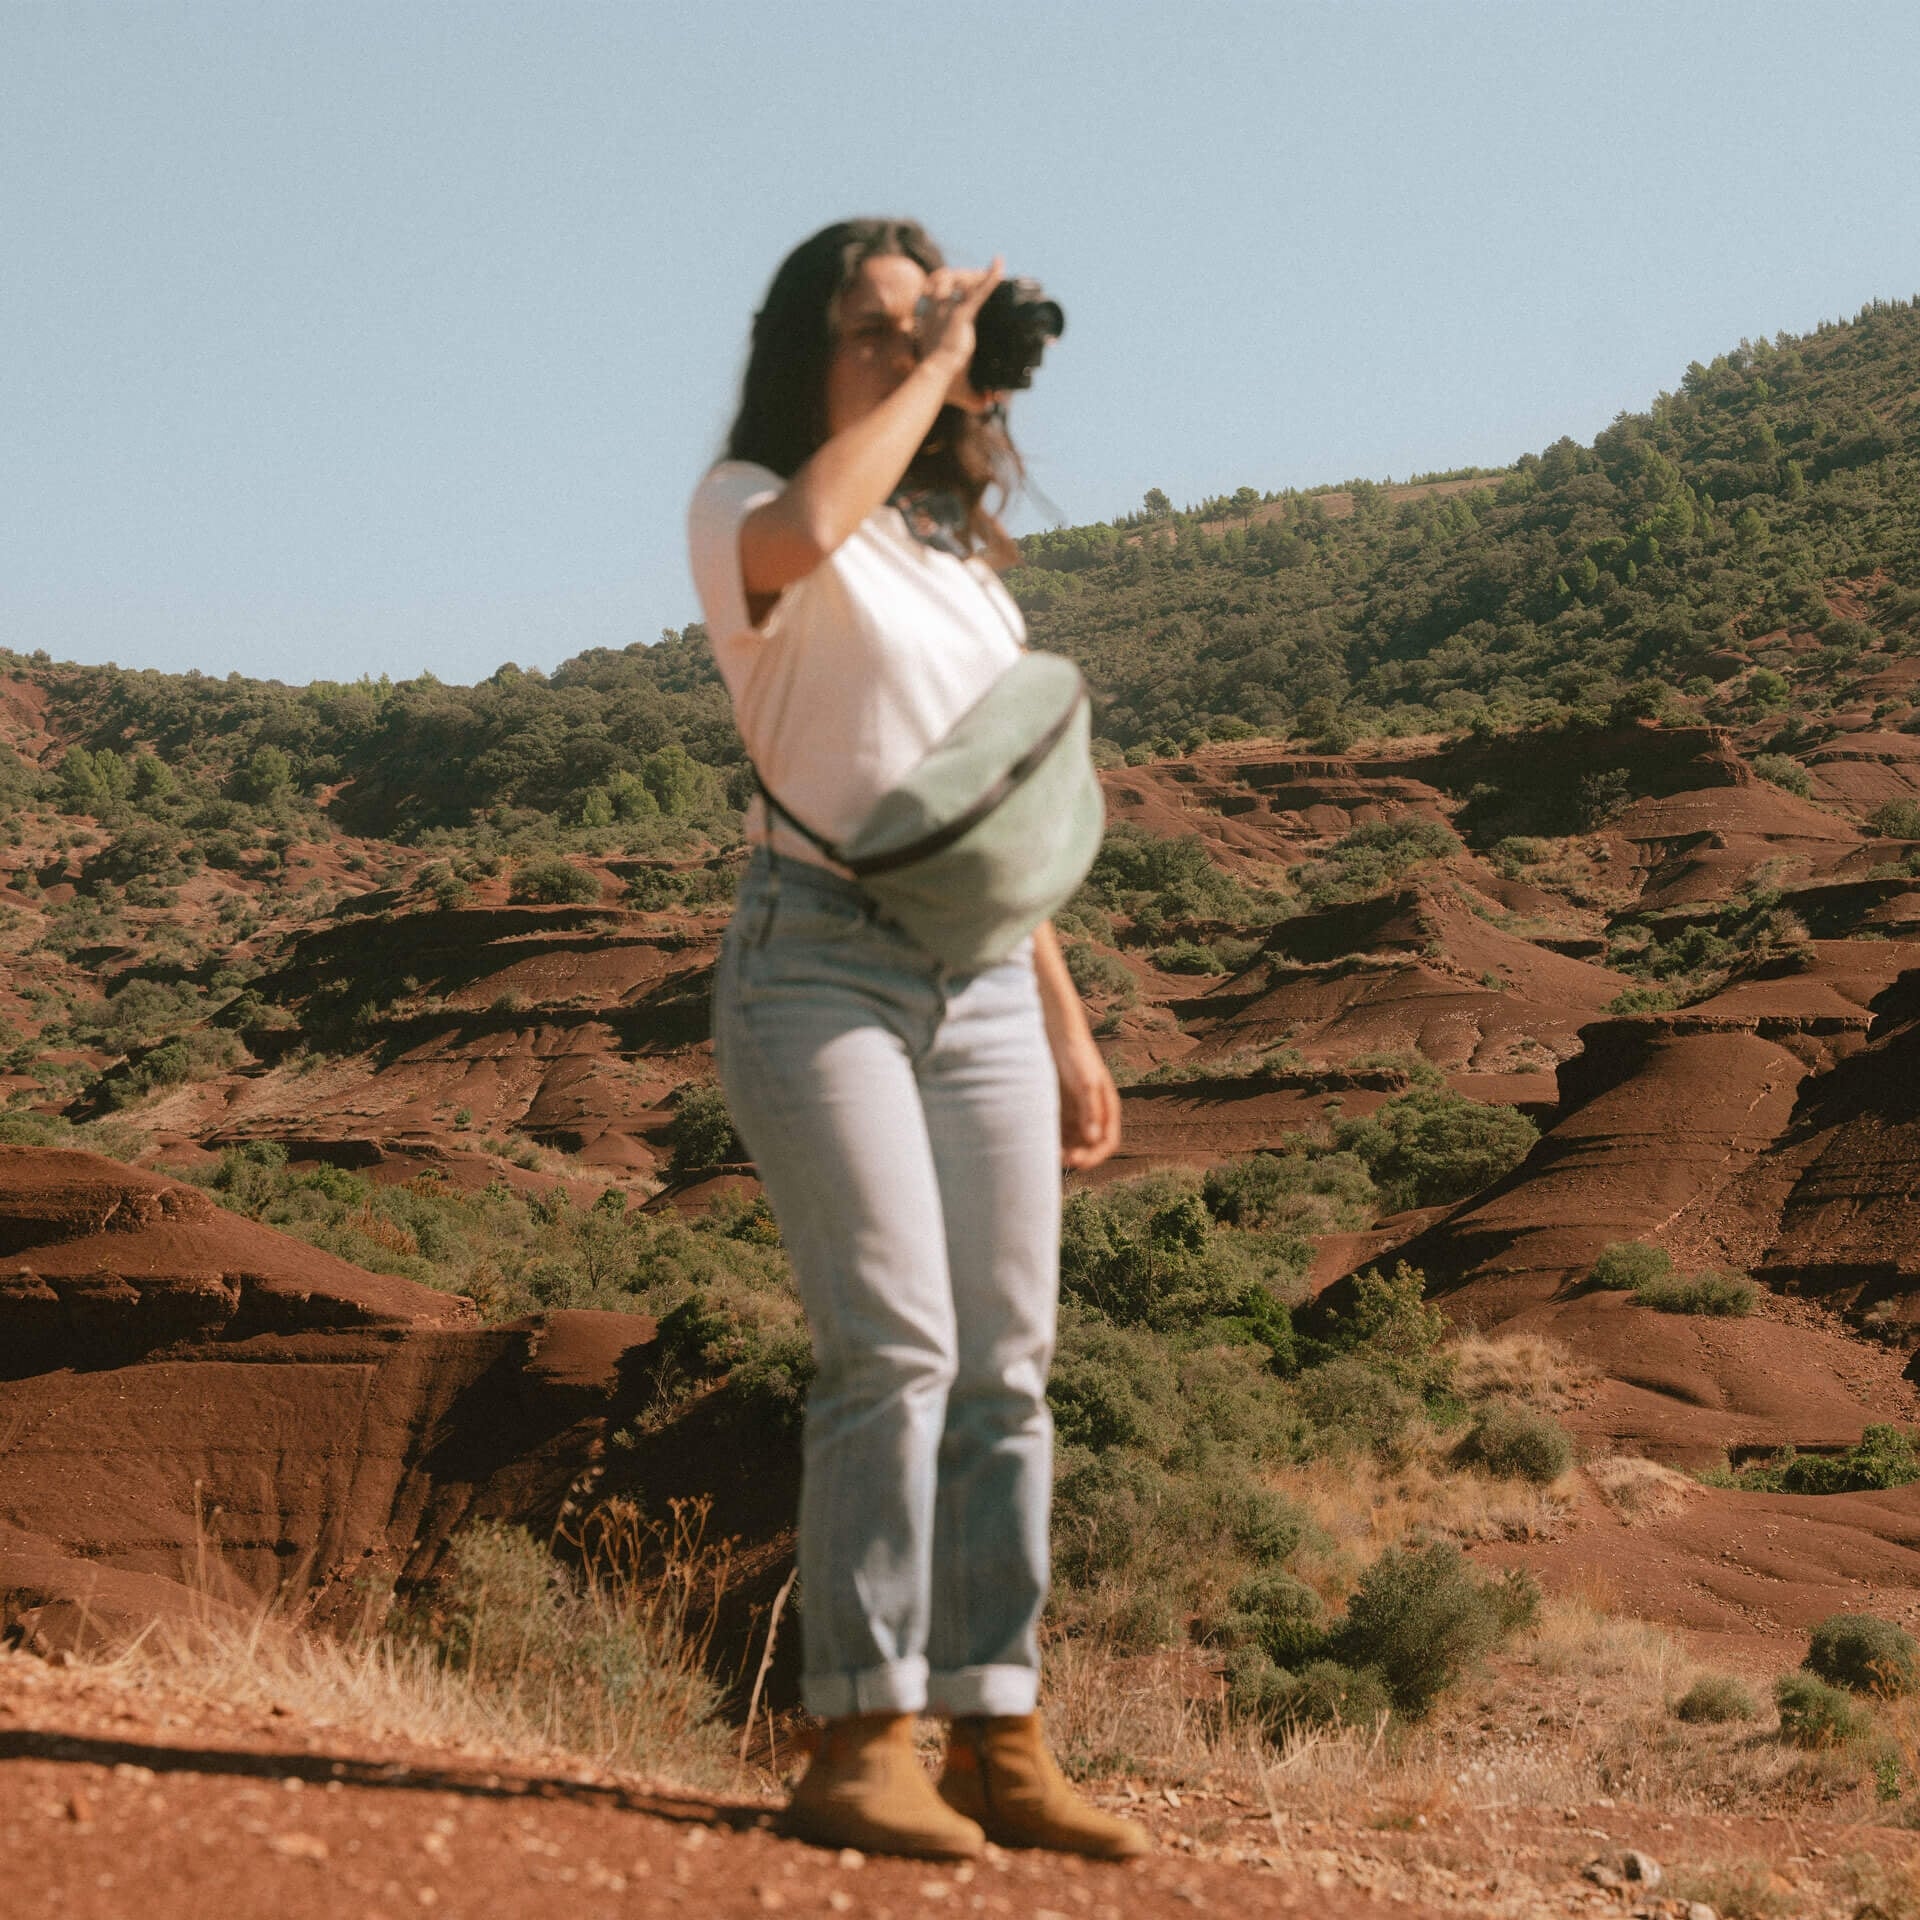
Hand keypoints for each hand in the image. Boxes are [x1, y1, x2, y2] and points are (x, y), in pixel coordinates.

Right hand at [921, 259, 1004, 410]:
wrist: (935, 378)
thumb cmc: (942, 384)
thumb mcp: (961, 390)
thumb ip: (976, 397)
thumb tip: (989, 405)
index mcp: (933, 325)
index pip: (937, 300)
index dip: (945, 293)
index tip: (958, 294)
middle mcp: (938, 313)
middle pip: (945, 283)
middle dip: (960, 278)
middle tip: (977, 279)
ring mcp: (949, 312)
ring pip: (960, 281)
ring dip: (973, 274)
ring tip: (990, 271)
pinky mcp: (963, 315)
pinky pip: (979, 292)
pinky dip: (990, 278)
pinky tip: (1000, 265)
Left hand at [1055, 1032, 1122, 1171]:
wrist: (1058, 1036)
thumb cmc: (1077, 1056)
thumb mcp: (1085, 1082)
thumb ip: (1090, 1110)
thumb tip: (1093, 1140)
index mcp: (1106, 1109)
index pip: (1107, 1142)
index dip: (1095, 1156)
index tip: (1077, 1162)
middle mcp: (1092, 1114)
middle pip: (1089, 1145)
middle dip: (1077, 1156)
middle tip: (1059, 1159)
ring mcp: (1075, 1112)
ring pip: (1072, 1141)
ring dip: (1063, 1150)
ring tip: (1047, 1153)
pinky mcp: (1059, 1108)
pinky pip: (1057, 1130)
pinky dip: (1052, 1138)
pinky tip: (1040, 1141)